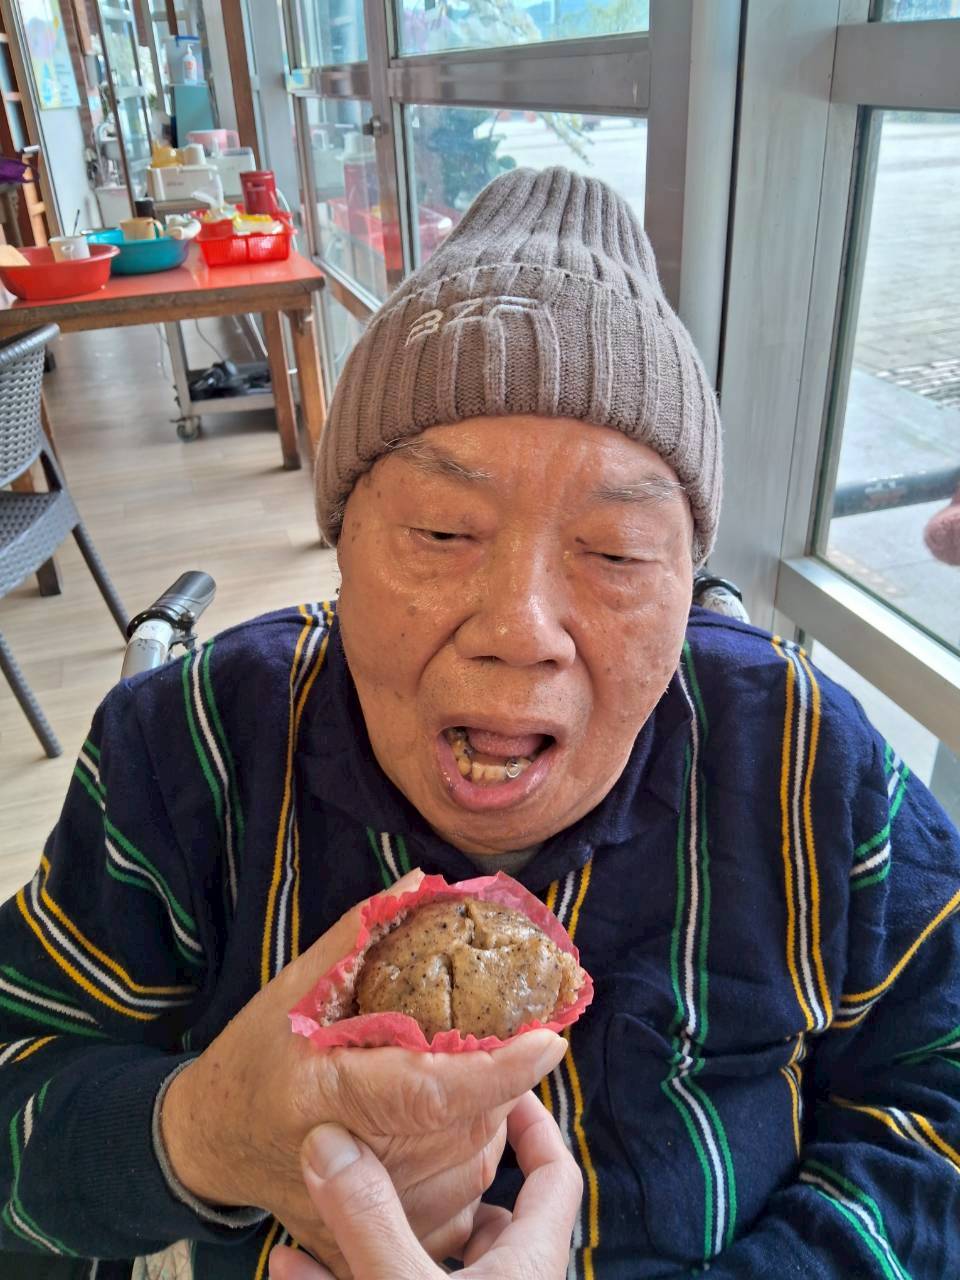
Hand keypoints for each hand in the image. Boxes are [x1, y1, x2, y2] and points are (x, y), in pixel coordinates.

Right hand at [160, 871, 567, 1273]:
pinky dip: (468, 1165)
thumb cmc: (255, 1055)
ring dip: (488, 1118)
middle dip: (496, 1081)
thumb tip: (422, 885)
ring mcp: (358, 1215)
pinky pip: (455, 1207)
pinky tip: (448, 1130)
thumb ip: (360, 936)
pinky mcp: (370, 1243)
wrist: (211, 1139)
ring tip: (463, 1079)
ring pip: (469, 1167)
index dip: (495, 1069)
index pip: (428, 1088)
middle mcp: (344, 1163)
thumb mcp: (295, 986)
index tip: (549, 1041)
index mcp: (326, 1092)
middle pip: (462, 1127)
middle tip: (491, 1041)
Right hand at [268, 1091, 581, 1279]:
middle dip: (417, 1184)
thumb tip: (328, 1139)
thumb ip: (370, 1221)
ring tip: (314, 1208)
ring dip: (368, 1238)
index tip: (496, 1085)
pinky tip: (293, 1271)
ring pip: (421, 1268)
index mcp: (528, 1265)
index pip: (553, 1175)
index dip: (533, 1124)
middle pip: (475, 1219)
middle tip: (378, 1144)